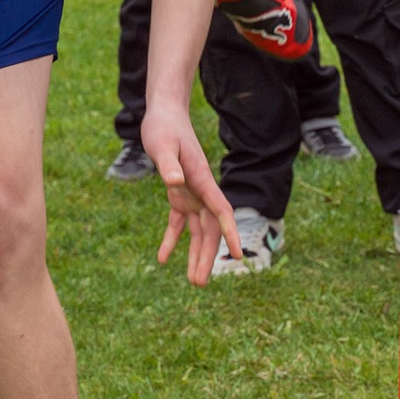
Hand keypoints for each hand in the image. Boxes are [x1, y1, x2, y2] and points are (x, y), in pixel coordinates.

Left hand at [143, 105, 242, 285]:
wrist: (164, 115)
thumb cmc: (163, 128)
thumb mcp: (161, 144)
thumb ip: (168, 164)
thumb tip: (174, 182)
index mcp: (202, 179)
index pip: (221, 210)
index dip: (230, 232)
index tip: (238, 254)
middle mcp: (201, 190)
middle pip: (210, 228)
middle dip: (207, 255)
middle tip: (200, 283)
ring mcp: (191, 193)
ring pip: (198, 230)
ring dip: (196, 254)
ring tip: (194, 280)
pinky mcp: (178, 193)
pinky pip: (179, 222)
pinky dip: (172, 240)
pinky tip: (162, 259)